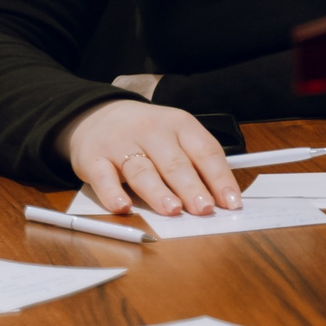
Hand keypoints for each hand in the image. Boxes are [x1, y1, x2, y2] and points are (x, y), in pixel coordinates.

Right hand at [58, 98, 239, 217]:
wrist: (96, 115)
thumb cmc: (147, 134)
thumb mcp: (176, 135)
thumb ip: (196, 162)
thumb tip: (219, 197)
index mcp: (180, 125)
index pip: (205, 152)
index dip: (220, 178)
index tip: (231, 202)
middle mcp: (152, 131)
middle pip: (175, 163)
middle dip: (192, 187)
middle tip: (204, 208)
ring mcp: (121, 144)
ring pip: (142, 171)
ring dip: (158, 192)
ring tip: (172, 210)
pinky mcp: (93, 159)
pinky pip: (103, 177)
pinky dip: (112, 193)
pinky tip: (123, 207)